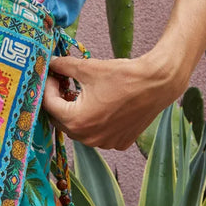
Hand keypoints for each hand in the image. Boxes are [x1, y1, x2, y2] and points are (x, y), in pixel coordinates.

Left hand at [42, 53, 182, 150]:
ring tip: (81, 93)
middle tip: (63, 83)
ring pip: (79, 129)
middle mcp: (89, 138)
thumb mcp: (87, 68)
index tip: (52, 75)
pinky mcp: (119, 143)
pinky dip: (94, 122)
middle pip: (62, 120)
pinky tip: (101, 105)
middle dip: (59, 101)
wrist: (157, 84)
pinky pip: (98, 134)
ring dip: (76, 113)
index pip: (50, 105)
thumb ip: (64, 66)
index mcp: (77, 121)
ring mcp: (105, 143)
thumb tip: (51, 63)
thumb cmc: (123, 76)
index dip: (48, 87)